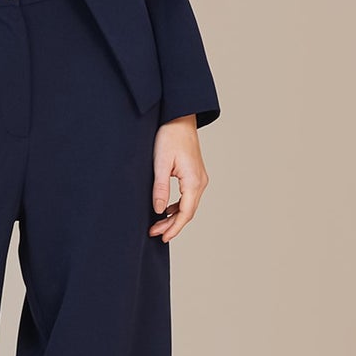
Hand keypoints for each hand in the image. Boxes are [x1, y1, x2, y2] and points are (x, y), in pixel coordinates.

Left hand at [149, 116, 207, 241]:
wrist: (179, 118)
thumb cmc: (169, 136)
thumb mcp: (160, 163)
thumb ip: (160, 188)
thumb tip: (159, 210)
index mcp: (193, 181)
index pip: (185, 213)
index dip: (174, 228)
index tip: (161, 237)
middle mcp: (200, 182)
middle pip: (188, 212)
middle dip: (172, 225)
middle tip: (154, 233)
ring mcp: (200, 178)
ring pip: (189, 205)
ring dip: (174, 217)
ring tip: (158, 224)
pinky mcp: (195, 174)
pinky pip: (188, 197)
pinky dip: (178, 206)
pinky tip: (166, 209)